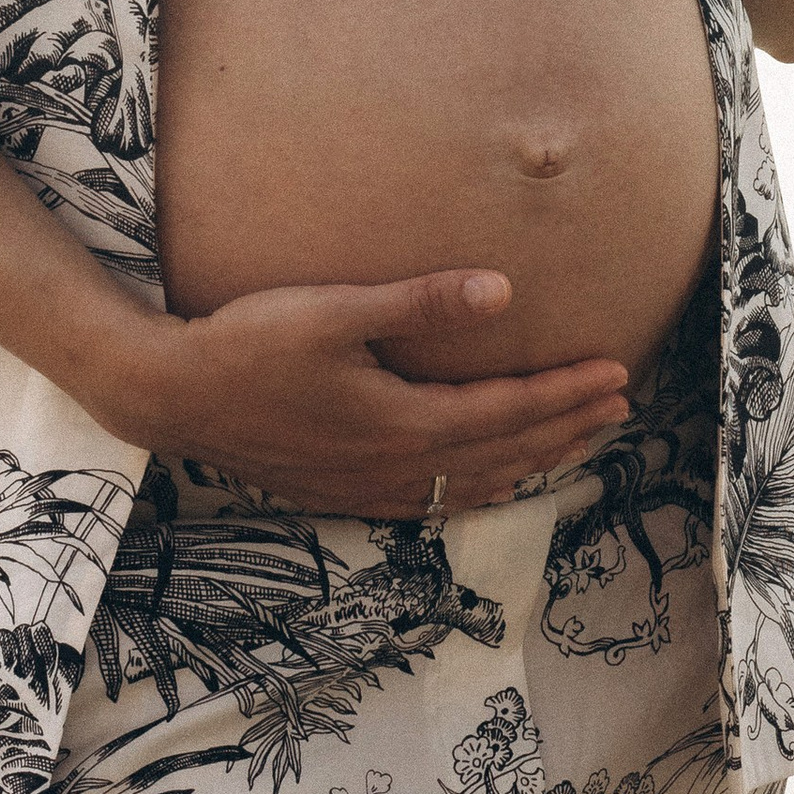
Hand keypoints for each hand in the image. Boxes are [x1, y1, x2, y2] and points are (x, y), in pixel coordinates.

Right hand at [131, 268, 630, 517]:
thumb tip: (502, 291)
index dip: (566, 393)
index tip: (616, 373)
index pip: (508, 409)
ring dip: (533, 461)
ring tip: (576, 441)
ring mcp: (368, 485)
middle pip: (504, 452)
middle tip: (620, 406)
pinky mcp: (343, 490)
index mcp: (402, 421)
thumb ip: (420, 302)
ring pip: (474, 483)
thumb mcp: (334, 311)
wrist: (173, 396)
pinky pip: (434, 501)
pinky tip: (490, 482)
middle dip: (566, 428)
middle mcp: (394, 464)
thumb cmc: (249, 344)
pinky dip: (480, 489)